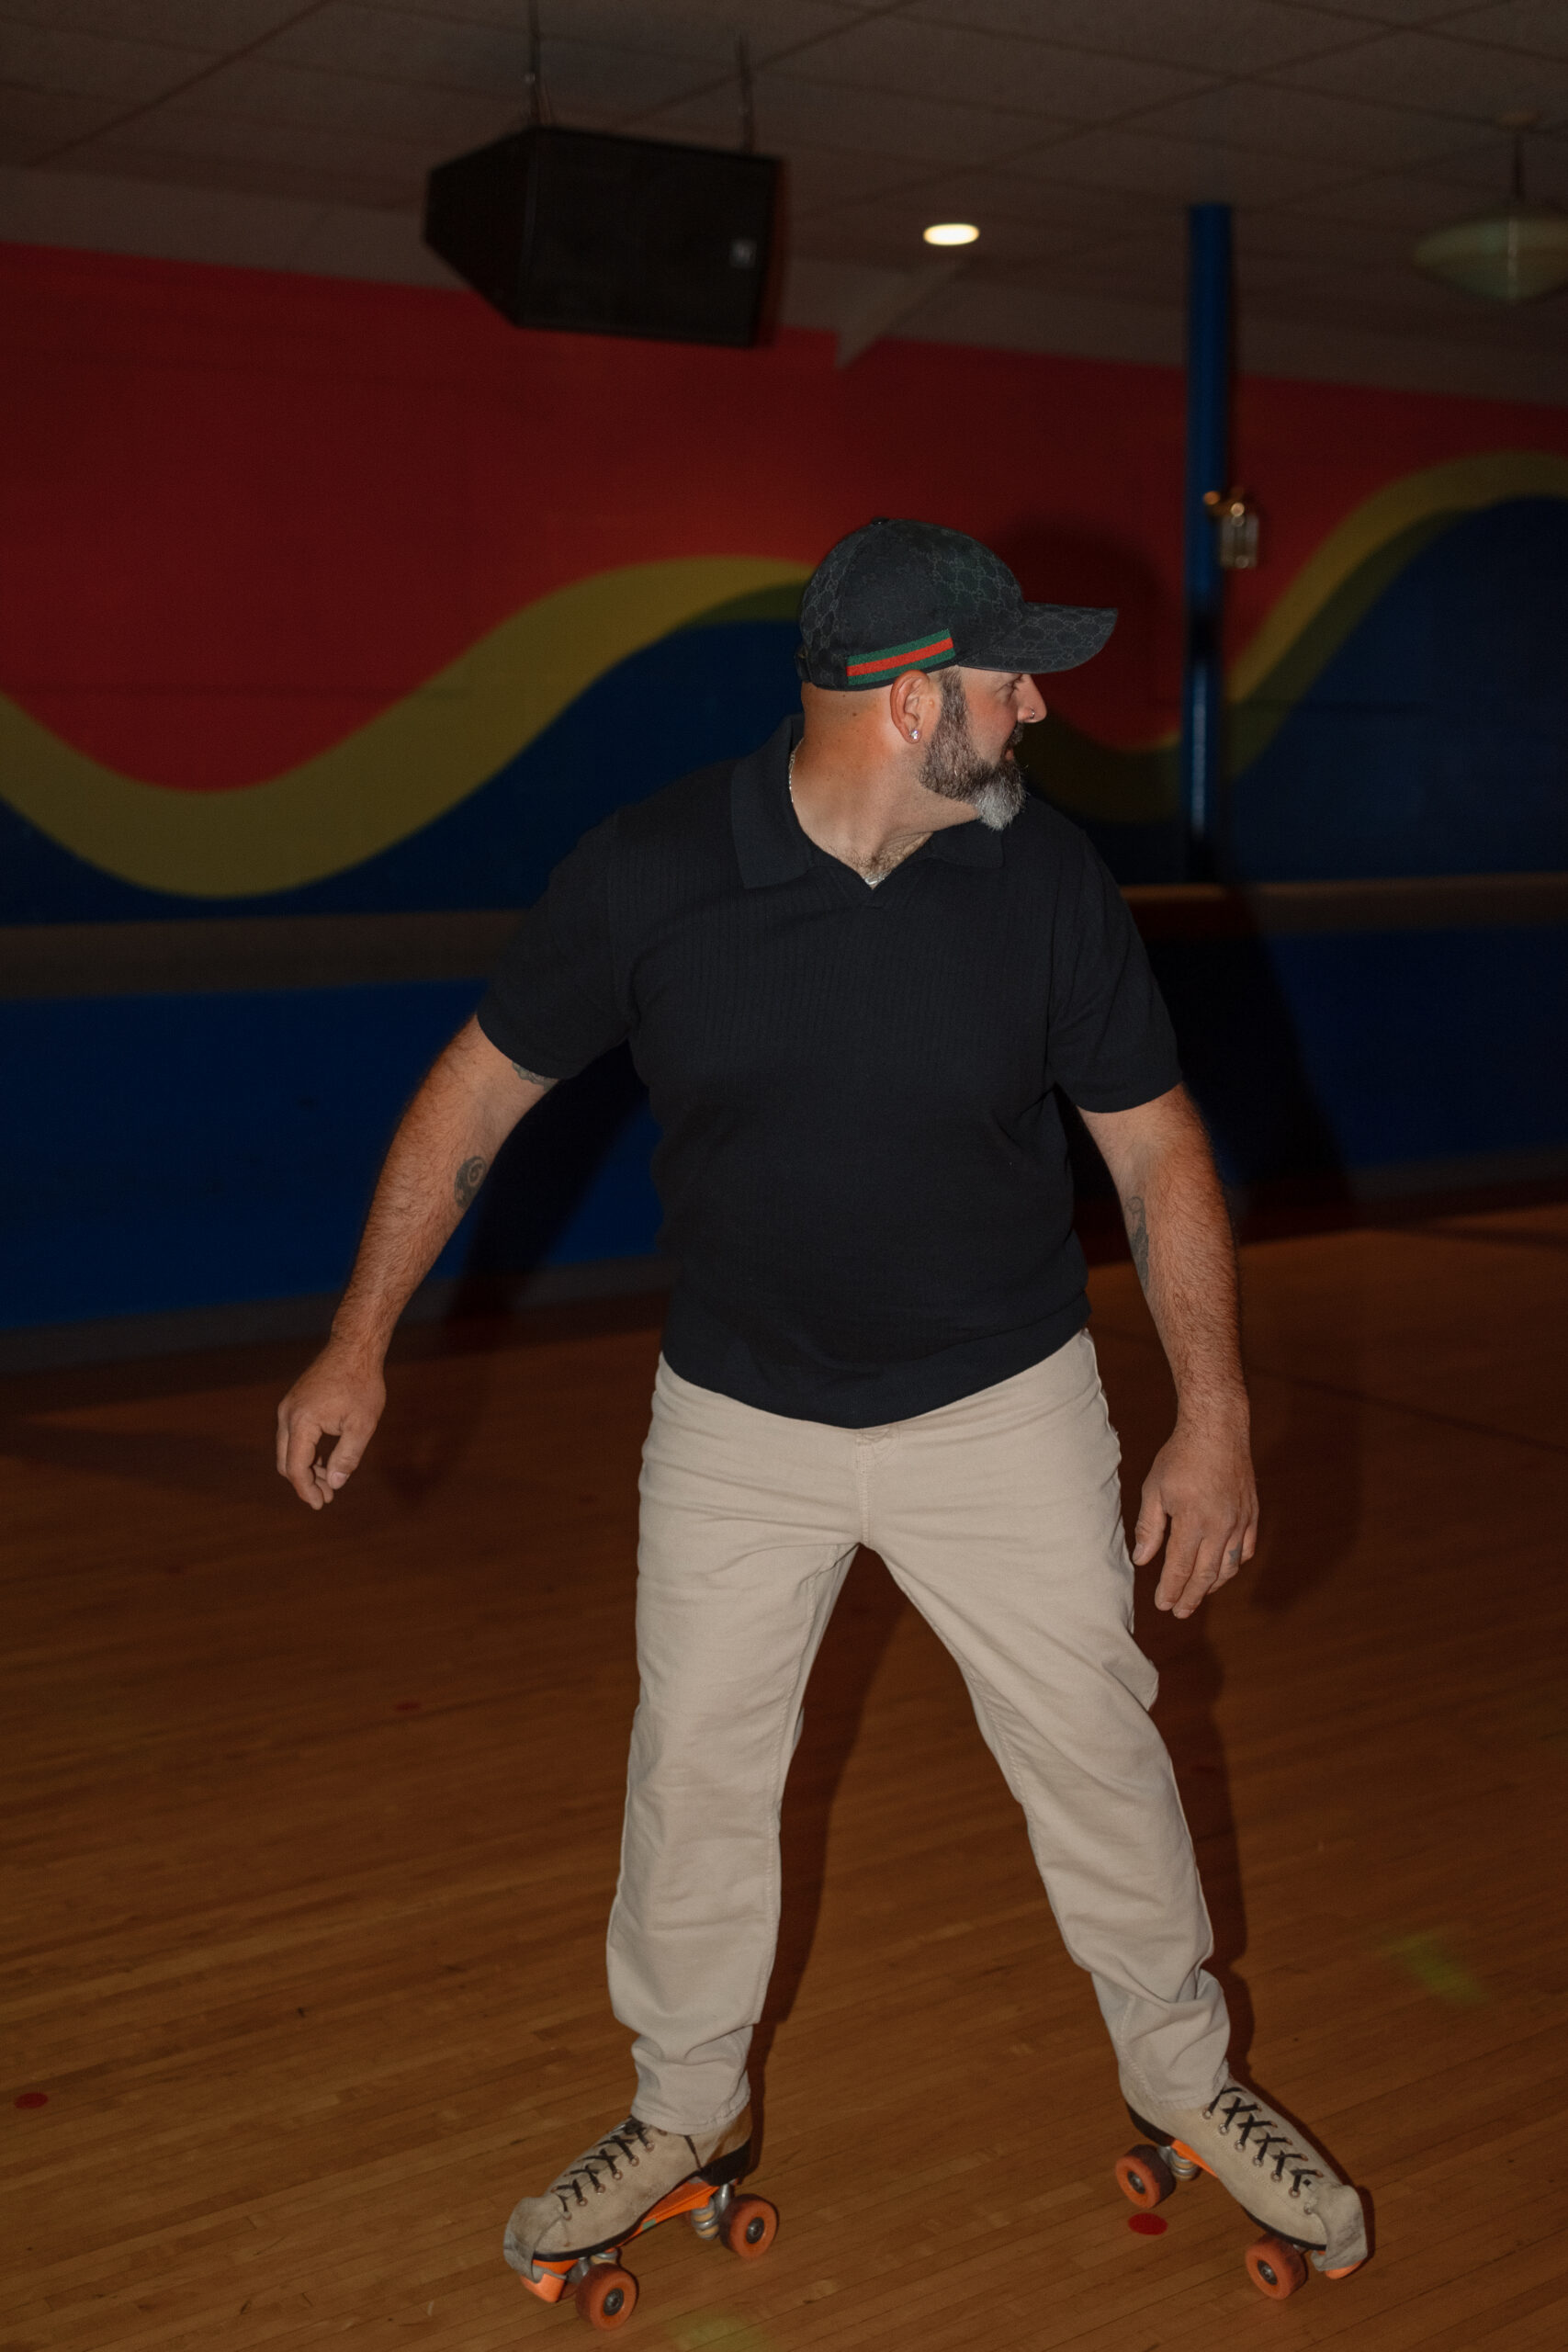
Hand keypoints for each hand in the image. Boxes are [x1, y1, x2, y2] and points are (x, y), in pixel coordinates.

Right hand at [276, 1337, 386, 1509]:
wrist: (354, 1348)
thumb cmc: (361, 1384)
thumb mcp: (361, 1425)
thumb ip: (346, 1457)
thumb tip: (334, 1484)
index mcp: (301, 1423)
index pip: (295, 1468)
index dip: (307, 1490)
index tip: (321, 1504)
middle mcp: (287, 1415)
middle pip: (286, 1462)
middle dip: (304, 1483)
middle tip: (326, 1497)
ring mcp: (288, 1407)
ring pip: (288, 1449)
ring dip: (305, 1468)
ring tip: (328, 1483)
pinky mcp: (294, 1402)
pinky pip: (293, 1436)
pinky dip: (305, 1452)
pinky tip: (323, 1462)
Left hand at [1132, 1408, 1257, 1617]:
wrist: (1217, 1430)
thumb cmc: (1181, 1457)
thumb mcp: (1155, 1489)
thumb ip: (1150, 1528)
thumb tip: (1142, 1560)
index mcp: (1193, 1521)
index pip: (1180, 1567)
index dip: (1171, 1589)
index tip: (1162, 1605)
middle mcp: (1221, 1526)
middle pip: (1206, 1574)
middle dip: (1191, 1596)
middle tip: (1179, 1612)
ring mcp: (1240, 1521)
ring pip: (1229, 1565)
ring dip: (1213, 1585)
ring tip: (1198, 1595)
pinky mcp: (1251, 1513)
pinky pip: (1246, 1549)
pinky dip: (1234, 1564)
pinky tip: (1223, 1570)